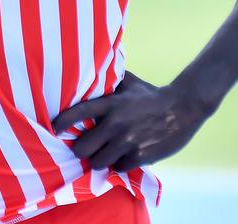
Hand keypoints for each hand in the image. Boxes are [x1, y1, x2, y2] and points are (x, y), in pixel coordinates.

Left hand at [52, 72, 211, 172]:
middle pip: (82, 148)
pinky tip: (123, 157)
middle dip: (81, 150)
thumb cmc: (151, 94)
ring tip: (103, 154)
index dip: (61, 122)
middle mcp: (116, 124)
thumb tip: (91, 69)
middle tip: (84, 148)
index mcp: (111, 104)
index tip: (53, 128)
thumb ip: (109, 81)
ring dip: (99, 160)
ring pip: (98, 162)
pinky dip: (118, 165)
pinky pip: (118, 168)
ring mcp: (128, 142)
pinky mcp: (140, 156)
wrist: (184, 107)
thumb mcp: (129, 83)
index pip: (78, 113)